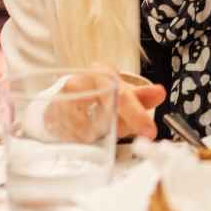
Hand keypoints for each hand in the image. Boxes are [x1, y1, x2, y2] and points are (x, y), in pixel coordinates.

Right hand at [44, 64, 165, 141]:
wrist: (68, 94)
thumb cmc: (100, 93)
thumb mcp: (122, 92)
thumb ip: (141, 96)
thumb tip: (160, 93)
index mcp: (101, 73)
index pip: (122, 95)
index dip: (137, 115)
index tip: (150, 132)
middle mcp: (79, 81)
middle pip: (104, 114)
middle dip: (118, 127)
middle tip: (122, 131)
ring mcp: (61, 98)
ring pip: (87, 130)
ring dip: (97, 133)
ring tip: (99, 126)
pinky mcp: (49, 114)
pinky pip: (71, 136)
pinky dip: (82, 137)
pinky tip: (84, 130)